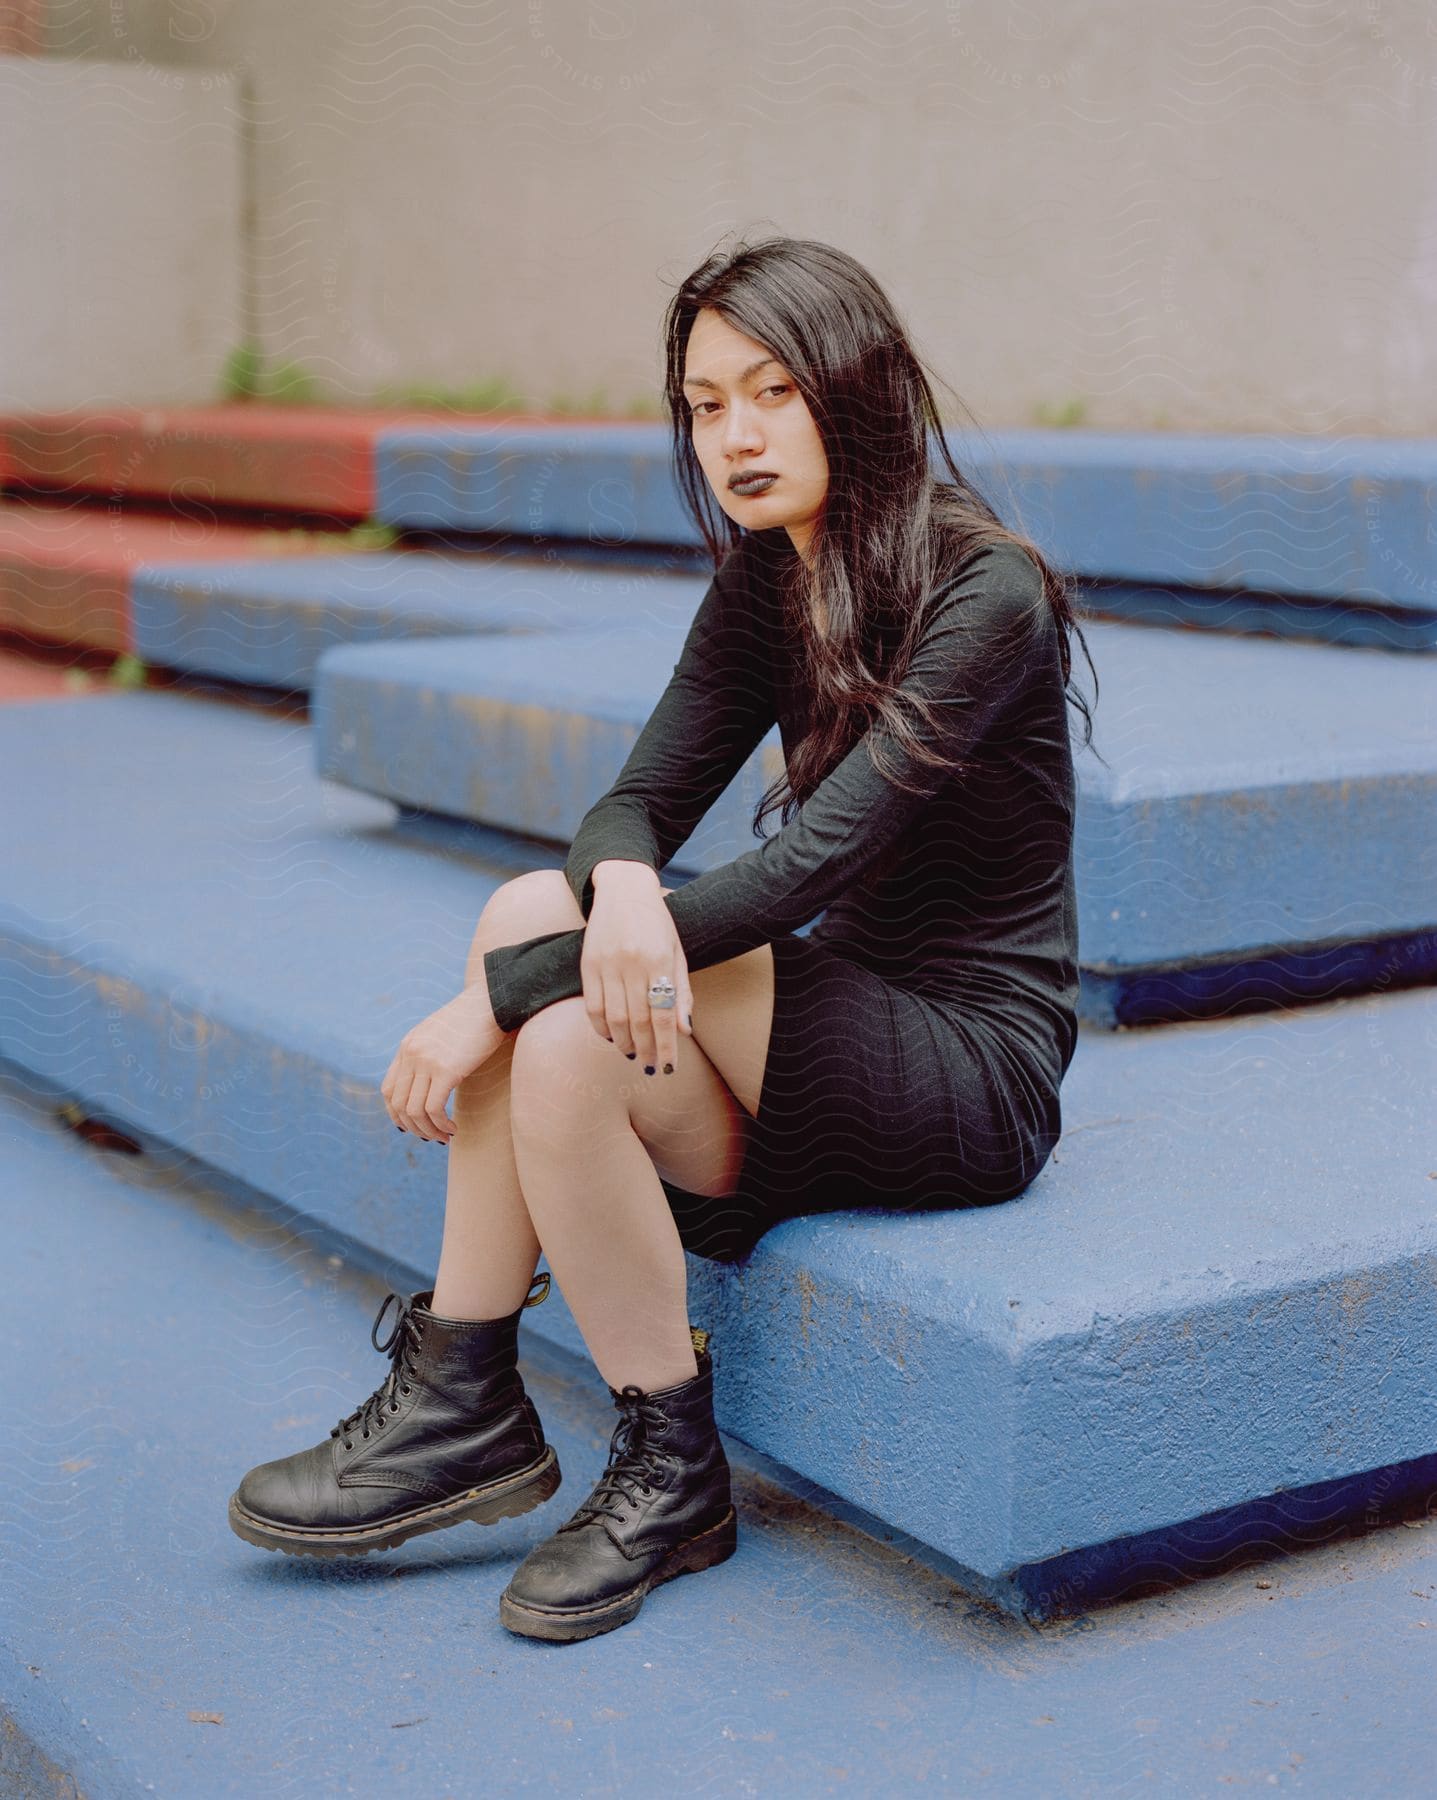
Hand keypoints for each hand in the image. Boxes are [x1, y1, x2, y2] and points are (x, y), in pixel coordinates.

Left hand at [381, 983, 504, 1142]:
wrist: (492, 1003)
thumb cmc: (474, 1020)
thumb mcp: (441, 1035)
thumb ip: (429, 1053)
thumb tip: (429, 1082)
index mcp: (407, 1046)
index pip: (388, 1090)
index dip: (397, 1114)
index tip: (414, 1126)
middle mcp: (411, 1054)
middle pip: (398, 1105)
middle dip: (413, 1128)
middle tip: (431, 1137)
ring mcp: (426, 1061)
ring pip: (414, 1111)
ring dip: (428, 1131)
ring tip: (445, 1137)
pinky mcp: (446, 1070)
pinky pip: (434, 1109)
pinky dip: (441, 1125)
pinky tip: (454, 1129)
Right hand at [582, 874, 693, 1074]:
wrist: (624, 889)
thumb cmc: (657, 923)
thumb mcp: (677, 952)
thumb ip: (682, 991)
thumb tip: (685, 1030)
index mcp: (660, 960)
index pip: (664, 1014)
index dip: (666, 1045)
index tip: (668, 1067)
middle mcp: (632, 963)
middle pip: (639, 1020)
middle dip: (646, 1050)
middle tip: (650, 1067)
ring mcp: (607, 963)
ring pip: (614, 1017)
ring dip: (624, 1042)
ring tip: (632, 1055)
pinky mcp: (588, 963)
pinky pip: (592, 1005)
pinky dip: (600, 1027)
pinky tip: (611, 1036)